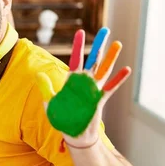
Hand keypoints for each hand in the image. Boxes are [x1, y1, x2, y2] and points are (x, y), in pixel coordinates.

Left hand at [36, 28, 130, 144]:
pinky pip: (110, 88)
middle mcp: (84, 82)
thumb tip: (38, 74)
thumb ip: (46, 88)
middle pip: (93, 59)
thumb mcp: (50, 103)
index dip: (78, 46)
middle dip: (99, 45)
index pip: (75, 58)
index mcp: (71, 81)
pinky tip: (126, 69)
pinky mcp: (100, 100)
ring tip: (118, 43)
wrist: (73, 135)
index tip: (80, 32)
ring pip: (103, 70)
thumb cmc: (62, 119)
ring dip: (110, 57)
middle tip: (105, 30)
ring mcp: (93, 90)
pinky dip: (118, 79)